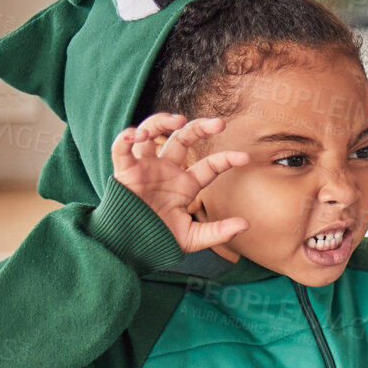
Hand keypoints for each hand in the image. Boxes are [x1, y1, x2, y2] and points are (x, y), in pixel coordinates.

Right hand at [110, 113, 248, 257]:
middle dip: (200, 127)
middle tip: (220, 123)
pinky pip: (121, 149)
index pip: (210, 166)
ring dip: (161, 121)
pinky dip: (125, 138)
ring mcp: (145, 167)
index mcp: (186, 184)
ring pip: (151, 133)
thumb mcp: (192, 238)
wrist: (131, 246)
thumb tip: (246, 225)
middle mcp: (167, 170)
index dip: (227, 159)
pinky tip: (136, 135)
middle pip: (183, 138)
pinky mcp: (124, 171)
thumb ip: (218, 232)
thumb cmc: (160, 239)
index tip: (245, 158)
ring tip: (178, 120)